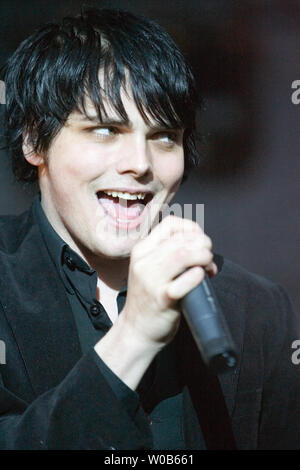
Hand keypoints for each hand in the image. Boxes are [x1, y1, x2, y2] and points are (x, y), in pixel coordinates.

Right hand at [121, 215, 216, 350]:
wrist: (136, 331)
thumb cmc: (149, 298)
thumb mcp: (149, 269)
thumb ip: (167, 254)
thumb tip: (199, 243)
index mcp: (141, 251)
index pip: (170, 224)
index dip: (192, 228)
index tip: (200, 241)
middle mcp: (144, 263)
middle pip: (181, 240)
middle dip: (204, 245)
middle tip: (209, 257)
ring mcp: (151, 281)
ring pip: (183, 255)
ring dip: (204, 257)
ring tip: (208, 266)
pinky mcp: (162, 299)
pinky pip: (185, 281)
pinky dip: (198, 276)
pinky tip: (202, 277)